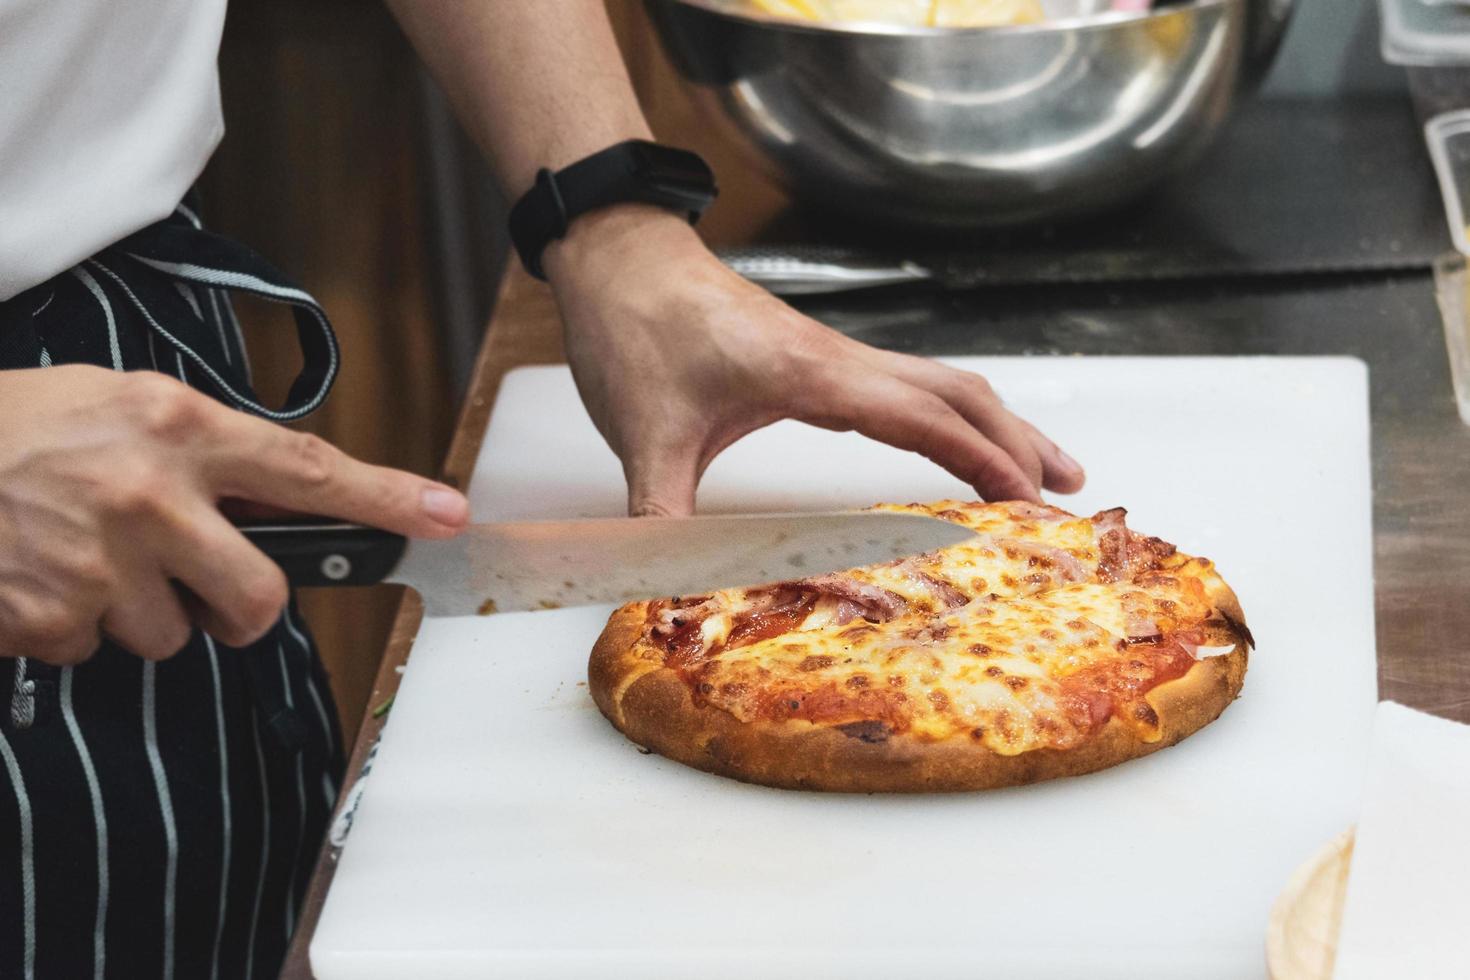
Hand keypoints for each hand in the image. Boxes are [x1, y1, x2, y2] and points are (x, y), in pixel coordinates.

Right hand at [0, 366, 468, 664]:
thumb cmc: (23, 424)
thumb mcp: (124, 403)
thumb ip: (205, 449)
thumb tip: (278, 499)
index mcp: (179, 428)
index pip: (309, 469)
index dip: (387, 498)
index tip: (447, 515)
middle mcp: (151, 496)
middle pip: (257, 599)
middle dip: (242, 610)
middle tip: (206, 586)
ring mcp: (99, 563)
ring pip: (172, 635)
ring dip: (140, 611)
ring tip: (84, 555)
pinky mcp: (48, 616)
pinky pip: (94, 651)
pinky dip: (73, 627)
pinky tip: (40, 575)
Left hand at [544, 206, 1085, 516]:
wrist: (620, 257)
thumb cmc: (637, 329)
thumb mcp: (645, 436)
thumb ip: (661, 518)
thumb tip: (667, 593)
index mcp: (813, 374)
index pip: (924, 419)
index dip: (983, 462)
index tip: (1031, 503)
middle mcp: (841, 359)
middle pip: (960, 394)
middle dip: (1021, 444)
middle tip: (1070, 494)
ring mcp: (836, 354)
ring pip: (944, 383)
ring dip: (1000, 424)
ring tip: (1048, 469)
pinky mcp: (820, 359)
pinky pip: (911, 385)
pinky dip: (955, 416)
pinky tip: (955, 440)